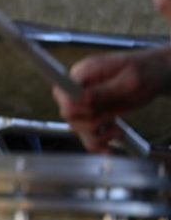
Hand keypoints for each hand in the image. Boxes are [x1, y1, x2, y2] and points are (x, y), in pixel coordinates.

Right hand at [52, 46, 170, 151]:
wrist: (156, 75)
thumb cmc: (145, 72)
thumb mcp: (130, 81)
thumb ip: (104, 91)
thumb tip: (81, 99)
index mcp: (82, 73)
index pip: (63, 93)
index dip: (73, 106)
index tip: (91, 112)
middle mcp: (78, 89)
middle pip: (69, 114)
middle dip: (90, 123)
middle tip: (110, 121)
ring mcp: (85, 103)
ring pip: (77, 128)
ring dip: (97, 136)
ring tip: (116, 132)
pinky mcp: (93, 116)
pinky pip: (87, 136)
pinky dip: (98, 145)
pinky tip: (109, 147)